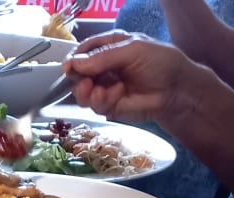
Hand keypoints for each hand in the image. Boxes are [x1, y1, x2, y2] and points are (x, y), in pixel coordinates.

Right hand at [62, 32, 199, 122]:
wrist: (175, 91)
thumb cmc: (160, 63)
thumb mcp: (133, 51)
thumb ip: (103, 57)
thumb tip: (73, 64)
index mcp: (110, 46)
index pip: (84, 50)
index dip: (74, 58)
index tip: (68, 67)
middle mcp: (104, 66)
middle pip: (78, 73)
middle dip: (79, 79)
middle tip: (87, 83)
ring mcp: (105, 87)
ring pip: (81, 92)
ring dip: (87, 93)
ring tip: (100, 92)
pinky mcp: (108, 105)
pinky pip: (93, 105)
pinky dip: (101, 101)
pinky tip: (116, 95)